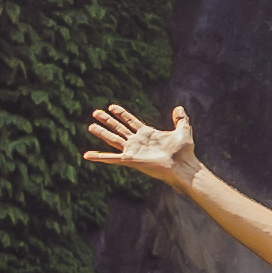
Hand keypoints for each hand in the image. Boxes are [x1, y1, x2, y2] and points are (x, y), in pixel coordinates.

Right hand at [82, 101, 199, 186]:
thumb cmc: (184, 152)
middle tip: (96, 112)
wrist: (183, 166)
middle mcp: (137, 142)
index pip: (131, 121)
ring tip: (90, 126)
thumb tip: (179, 108)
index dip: (122, 114)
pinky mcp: (130, 160)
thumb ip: (181, 119)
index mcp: (147, 134)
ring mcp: (132, 151)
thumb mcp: (183, 130)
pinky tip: (87, 155)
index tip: (112, 106)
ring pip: (113, 139)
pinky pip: (111, 158)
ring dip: (101, 133)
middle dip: (107, 120)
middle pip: (119, 128)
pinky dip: (99, 157)